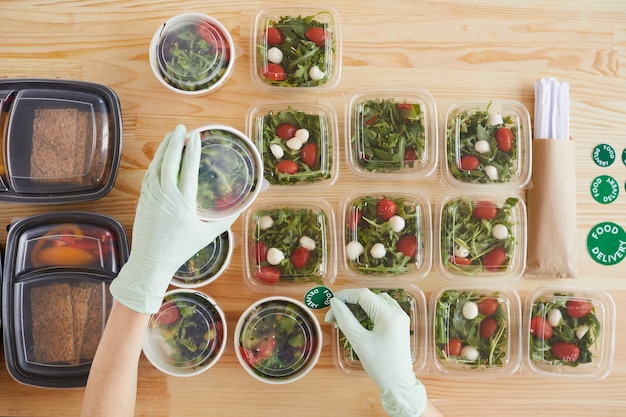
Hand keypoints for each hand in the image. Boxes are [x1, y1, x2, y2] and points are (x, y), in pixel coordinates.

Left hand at [110, 125, 237, 313]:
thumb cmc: (181, 249)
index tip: (195, 136)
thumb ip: (226, 220)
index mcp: (183, 204)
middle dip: (175, 142)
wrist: (151, 262)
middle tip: (181, 128)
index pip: (188, 170)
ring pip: (156, 166)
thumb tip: (242, 207)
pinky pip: (149, 175)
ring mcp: (151, 197)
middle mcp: (166, 197)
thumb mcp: (208, 235)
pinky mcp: (143, 199)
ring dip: (164, 149)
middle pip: (169, 162)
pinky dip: (156, 162)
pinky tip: (161, 156)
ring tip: (171, 136)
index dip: (192, 151)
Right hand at [325, 288, 426, 416]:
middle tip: (333, 317)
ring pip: (374, 302)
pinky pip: (380, 310)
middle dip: (349, 303)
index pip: (363, 295)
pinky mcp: (398, 323)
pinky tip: (357, 322)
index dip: (344, 296)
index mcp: (389, 315)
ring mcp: (399, 316)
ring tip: (343, 320)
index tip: (329, 303)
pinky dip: (367, 312)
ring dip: (357, 308)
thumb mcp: (359, 342)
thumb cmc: (380, 365)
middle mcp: (397, 311)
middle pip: (368, 297)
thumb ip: (346, 319)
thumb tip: (334, 303)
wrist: (399, 384)